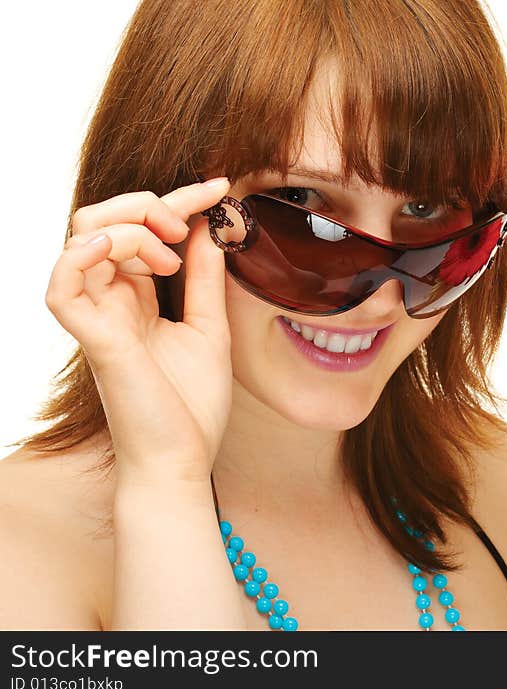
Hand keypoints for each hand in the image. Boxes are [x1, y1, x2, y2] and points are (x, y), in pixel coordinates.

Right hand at [45, 178, 233, 485]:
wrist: (183, 460)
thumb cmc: (191, 403)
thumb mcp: (210, 327)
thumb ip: (206, 278)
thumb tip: (210, 227)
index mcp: (136, 297)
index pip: (142, 230)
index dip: (178, 200)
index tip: (220, 186)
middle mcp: (111, 301)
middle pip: (100, 219)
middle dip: (146, 204)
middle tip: (185, 226)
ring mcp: (98, 318)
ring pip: (82, 238)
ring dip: (130, 227)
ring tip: (169, 257)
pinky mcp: (95, 340)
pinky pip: (61, 287)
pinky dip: (81, 256)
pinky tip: (115, 247)